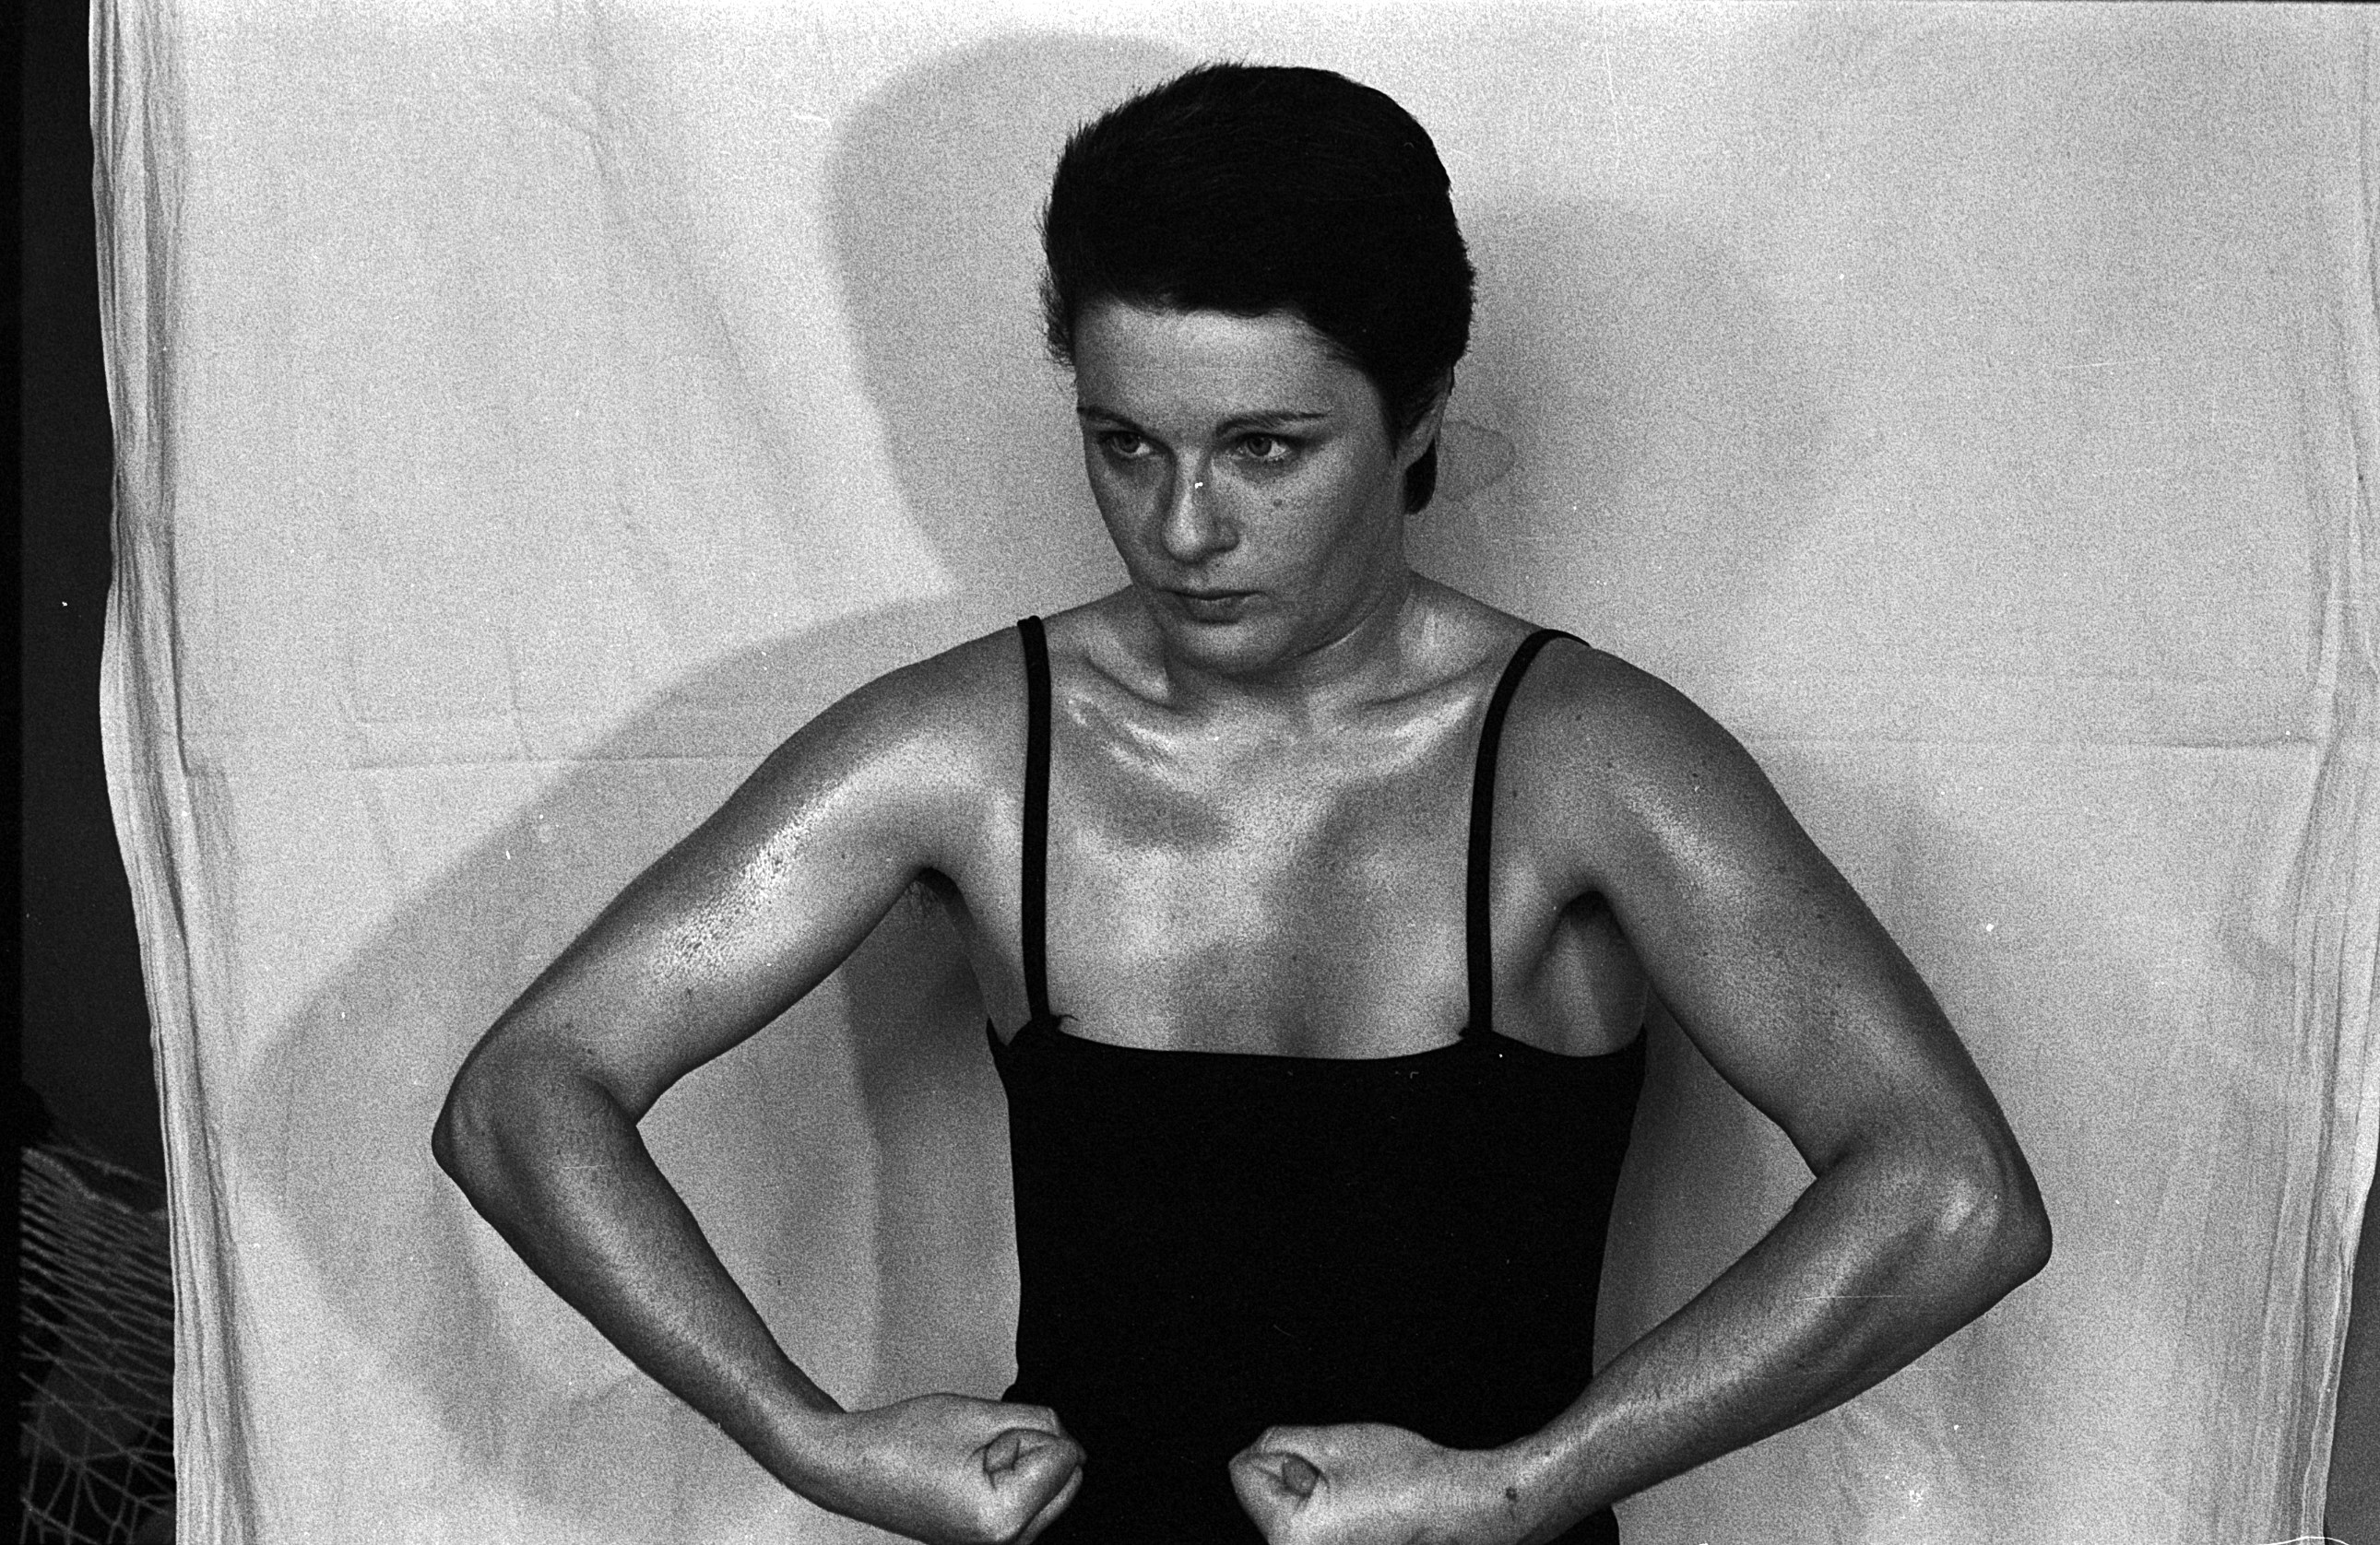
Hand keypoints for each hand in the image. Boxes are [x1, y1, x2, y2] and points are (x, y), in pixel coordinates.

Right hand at [799, 1393, 1082, 1544]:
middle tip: (978, 1450)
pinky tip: (966, 1474)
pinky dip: (1006, 1478)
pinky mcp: (987, 1538)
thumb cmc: (900, 1442)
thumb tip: (1070, 1440)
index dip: (1029, 1431)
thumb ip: (1038, 1422)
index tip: (986, 1439)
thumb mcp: (979, 1415)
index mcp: (1003, 1518)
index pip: (1067, 1457)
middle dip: (1030, 1451)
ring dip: (1017, 1464)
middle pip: (1064, 1478)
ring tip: (966, 1462)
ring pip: (1047, 1487)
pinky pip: (1024, 1498)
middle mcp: (1004, 1544)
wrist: (850, 1466)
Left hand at [1229, 1423, 1537, 1544]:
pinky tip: (1361, 1505)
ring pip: (1287, 1505)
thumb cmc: (1404, 1475)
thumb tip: (1257, 1454)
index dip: (1280, 1449)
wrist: (1459, 1504)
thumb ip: (1277, 1440)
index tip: (1322, 1459)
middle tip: (1346, 1478)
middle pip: (1263, 1491)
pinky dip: (1327, 1506)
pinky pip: (1309, 1522)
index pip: (1243, 1472)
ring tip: (1357, 1491)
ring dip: (1312, 1488)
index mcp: (1289, 1536)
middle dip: (1296, 1471)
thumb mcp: (1329, 1440)